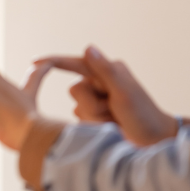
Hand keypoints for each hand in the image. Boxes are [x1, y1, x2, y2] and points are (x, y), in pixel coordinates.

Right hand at [33, 46, 182, 146]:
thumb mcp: (124, 91)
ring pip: (77, 107)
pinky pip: (80, 120)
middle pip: (75, 90)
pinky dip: (94, 126)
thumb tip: (88, 48)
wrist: (155, 142)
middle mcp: (101, 83)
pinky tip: (111, 128)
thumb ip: (105, 70)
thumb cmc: (144, 116)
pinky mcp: (96, 116)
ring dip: (95, 117)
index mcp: (107, 72)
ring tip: (115, 121)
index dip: (53, 62)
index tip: (34, 64)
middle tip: (113, 111)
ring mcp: (98, 100)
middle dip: (91, 104)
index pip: (74, 63)